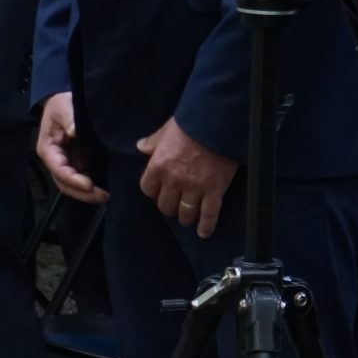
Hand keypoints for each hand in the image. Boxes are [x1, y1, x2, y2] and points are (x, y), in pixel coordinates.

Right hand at [37, 92, 103, 204]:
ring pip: (73, 185)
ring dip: (87, 193)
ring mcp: (66, 162)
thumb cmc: (62, 103)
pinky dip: (92, 186)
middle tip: (103, 196)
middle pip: (64, 184)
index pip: (59, 170)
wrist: (66, 100)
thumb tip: (75, 131)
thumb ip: (69, 118)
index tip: (90, 184)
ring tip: (105, 196)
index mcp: (48, 149)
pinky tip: (105, 187)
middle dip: (82, 193)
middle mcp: (55, 160)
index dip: (73, 180)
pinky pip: (82, 178)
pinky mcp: (77, 161)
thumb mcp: (64, 107)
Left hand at [136, 117, 238, 238]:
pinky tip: (204, 233)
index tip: (159, 193)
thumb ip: (152, 142)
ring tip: (188, 219)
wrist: (216, 124)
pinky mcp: (214, 191)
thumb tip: (141, 146)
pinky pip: (209, 214)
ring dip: (186, 218)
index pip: (148, 189)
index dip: (154, 193)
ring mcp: (194, 188)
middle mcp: (174, 180)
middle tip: (175, 207)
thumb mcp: (165, 130)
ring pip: (186, 213)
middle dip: (170, 208)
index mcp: (158, 166)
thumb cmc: (190, 124)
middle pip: (166, 205)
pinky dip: (206, 226)